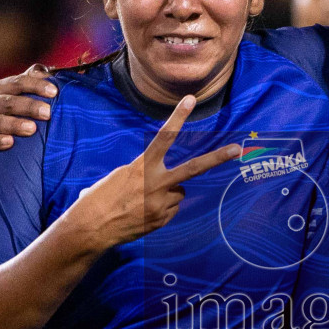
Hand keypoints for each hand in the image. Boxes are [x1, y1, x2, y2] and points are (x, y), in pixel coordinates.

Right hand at [0, 65, 57, 153]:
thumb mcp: (24, 98)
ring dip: (13, 124)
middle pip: (7, 101)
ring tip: (32, 129)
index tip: (54, 92)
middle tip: (47, 113)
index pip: (17, 83)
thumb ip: (33, 83)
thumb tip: (45, 72)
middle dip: (28, 106)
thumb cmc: (16, 116)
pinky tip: (9, 142)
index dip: (35, 85)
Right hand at [64, 96, 241, 249]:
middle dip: (217, 157)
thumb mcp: (118, 176)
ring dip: (168, 193)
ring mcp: (161, 204)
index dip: (178, 117)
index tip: (191, 100)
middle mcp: (156, 183)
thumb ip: (142, 173)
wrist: (91, 228)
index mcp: (141, 167)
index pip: (164, 137)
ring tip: (144, 200)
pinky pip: (171, 209)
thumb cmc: (100, 198)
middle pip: (194, 168)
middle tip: (237, 149)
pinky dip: (162, 209)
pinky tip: (143, 212)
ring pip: (179, 192)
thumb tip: (155, 181)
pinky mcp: (162, 220)